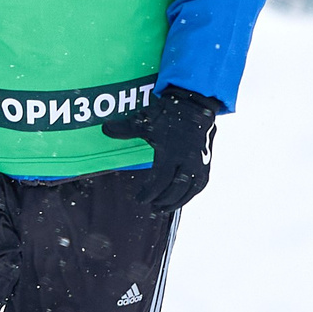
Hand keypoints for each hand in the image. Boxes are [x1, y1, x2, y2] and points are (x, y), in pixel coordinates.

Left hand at [101, 85, 220, 210]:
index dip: (148, 193)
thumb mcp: (146, 121)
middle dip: (162, 200)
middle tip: (151, 206)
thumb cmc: (168, 113)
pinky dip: (191, 194)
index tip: (140, 199)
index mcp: (171, 152)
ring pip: (189, 190)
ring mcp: (199, 162)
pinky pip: (200, 184)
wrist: (195, 104)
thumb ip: (125, 130)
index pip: (159, 182)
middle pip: (174, 189)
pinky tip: (182, 198)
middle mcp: (187, 160)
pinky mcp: (207, 162)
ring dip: (177, 201)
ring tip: (164, 207)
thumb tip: (105, 129)